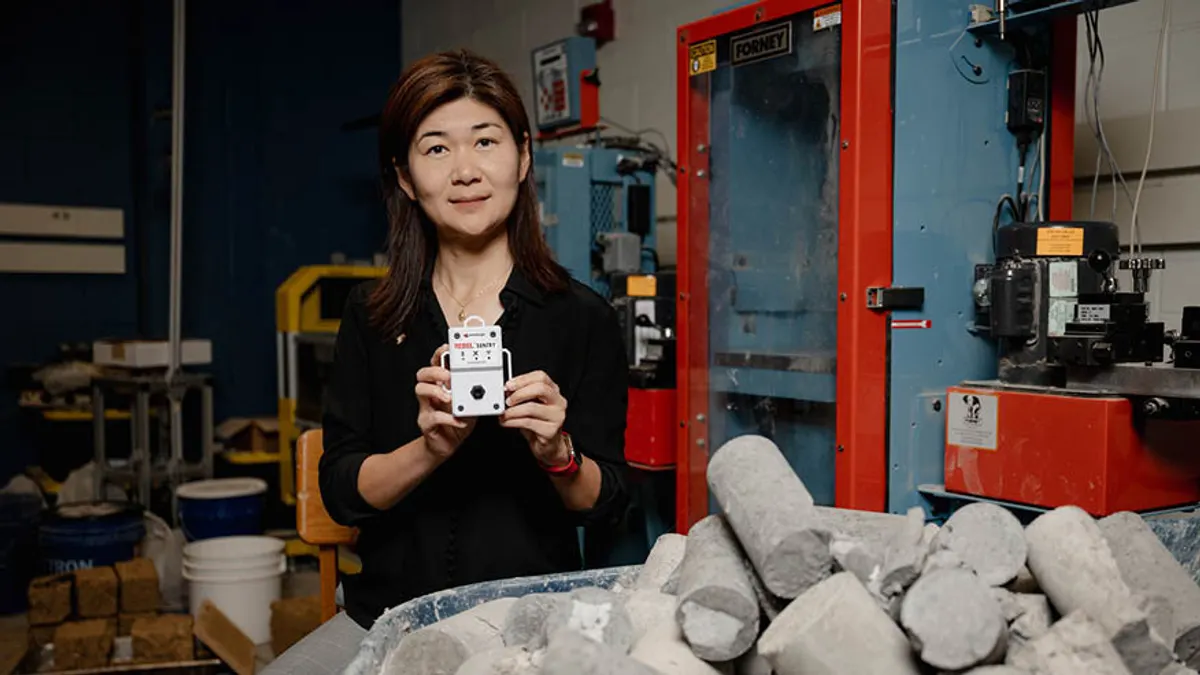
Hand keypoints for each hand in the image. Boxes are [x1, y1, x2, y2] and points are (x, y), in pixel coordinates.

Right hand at [414, 345, 475, 459]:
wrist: (448, 444)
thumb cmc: (458, 421)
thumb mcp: (471, 403)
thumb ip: (475, 393)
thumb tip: (487, 383)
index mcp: (441, 384)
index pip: (436, 364)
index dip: (439, 353)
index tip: (448, 348)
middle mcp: (431, 393)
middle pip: (423, 373)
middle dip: (435, 370)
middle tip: (449, 376)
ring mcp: (426, 407)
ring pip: (420, 390)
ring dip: (436, 391)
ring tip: (451, 398)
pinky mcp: (426, 422)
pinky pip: (432, 417)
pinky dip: (448, 418)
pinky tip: (459, 420)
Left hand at [500, 370, 569, 465]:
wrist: (548, 446)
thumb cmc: (538, 423)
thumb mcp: (531, 405)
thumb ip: (522, 396)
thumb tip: (505, 392)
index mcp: (553, 391)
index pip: (541, 377)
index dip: (523, 379)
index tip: (508, 385)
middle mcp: (558, 402)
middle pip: (540, 388)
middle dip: (519, 393)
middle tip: (507, 400)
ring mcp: (557, 416)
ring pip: (531, 407)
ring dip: (512, 411)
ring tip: (503, 414)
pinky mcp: (551, 430)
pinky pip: (528, 422)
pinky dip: (513, 421)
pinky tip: (506, 422)